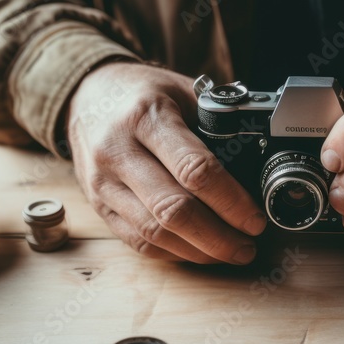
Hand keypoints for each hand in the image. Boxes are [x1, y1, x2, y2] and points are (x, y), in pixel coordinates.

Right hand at [66, 63, 265, 263]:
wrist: (86, 95)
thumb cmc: (142, 93)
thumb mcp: (180, 90)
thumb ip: (215, 122)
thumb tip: (258, 163)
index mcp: (146, 117)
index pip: (193, 169)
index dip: (230, 201)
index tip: (254, 218)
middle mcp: (118, 152)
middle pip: (173, 209)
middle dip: (218, 236)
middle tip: (248, 246)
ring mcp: (103, 183)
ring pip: (154, 232)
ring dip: (198, 251)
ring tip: (230, 252)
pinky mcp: (98, 206)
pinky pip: (138, 241)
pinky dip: (173, 252)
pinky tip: (198, 251)